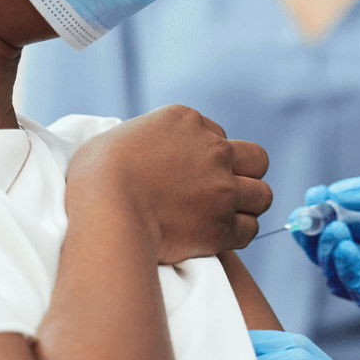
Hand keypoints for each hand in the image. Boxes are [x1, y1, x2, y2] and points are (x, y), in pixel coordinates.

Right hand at [66, 105, 271, 263]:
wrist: (106, 208)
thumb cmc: (97, 174)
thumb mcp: (117, 136)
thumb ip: (143, 140)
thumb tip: (142, 154)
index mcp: (187, 122)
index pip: (218, 135)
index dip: (206, 157)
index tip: (190, 174)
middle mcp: (214, 150)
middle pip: (257, 159)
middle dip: (245, 174)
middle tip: (223, 192)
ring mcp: (223, 187)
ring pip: (262, 195)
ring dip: (247, 206)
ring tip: (225, 217)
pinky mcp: (223, 225)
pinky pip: (250, 230)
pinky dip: (238, 235)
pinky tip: (220, 238)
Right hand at [299, 172, 359, 359]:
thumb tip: (340, 191)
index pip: (353, 218)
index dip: (329, 209)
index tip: (312, 197)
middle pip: (342, 248)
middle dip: (319, 233)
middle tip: (306, 218)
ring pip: (345, 275)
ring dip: (330, 253)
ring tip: (329, 231)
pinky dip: (348, 273)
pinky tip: (345, 250)